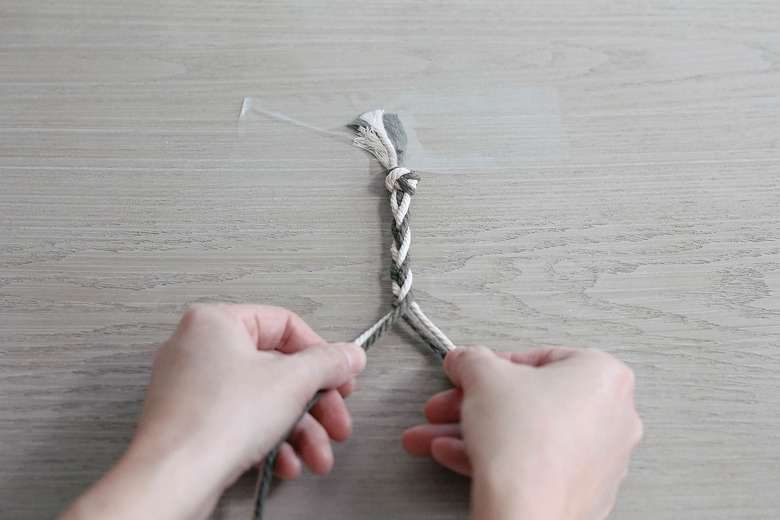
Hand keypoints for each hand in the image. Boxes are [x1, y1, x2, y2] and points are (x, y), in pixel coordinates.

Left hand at [60, 304, 365, 519]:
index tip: (341, 374)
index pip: (285, 325)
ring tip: (316, 453)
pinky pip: (242, 422)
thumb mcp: (291, 381)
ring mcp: (193, 387)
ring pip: (263, 401)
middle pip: (278, 369)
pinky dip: (270, 441)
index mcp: (215, 322)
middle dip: (315, 404)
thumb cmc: (213, 423)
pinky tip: (286, 462)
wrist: (174, 479)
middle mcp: (199, 348)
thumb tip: (348, 355)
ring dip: (299, 430)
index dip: (322, 353)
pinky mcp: (193, 422)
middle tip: (335, 419)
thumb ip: (328, 363)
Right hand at [402, 346, 641, 519]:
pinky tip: (461, 454)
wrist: (526, 509)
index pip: (540, 359)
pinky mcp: (584, 493)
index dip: (494, 365)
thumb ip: (472, 360)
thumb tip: (466, 360)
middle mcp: (614, 417)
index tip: (472, 372)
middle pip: (531, 400)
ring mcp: (602, 460)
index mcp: (604, 376)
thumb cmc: (524, 442)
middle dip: (479, 403)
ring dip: (479, 431)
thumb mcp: (483, 376)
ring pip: (529, 434)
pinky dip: (499, 457)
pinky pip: (536, 464)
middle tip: (453, 404)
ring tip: (442, 435)